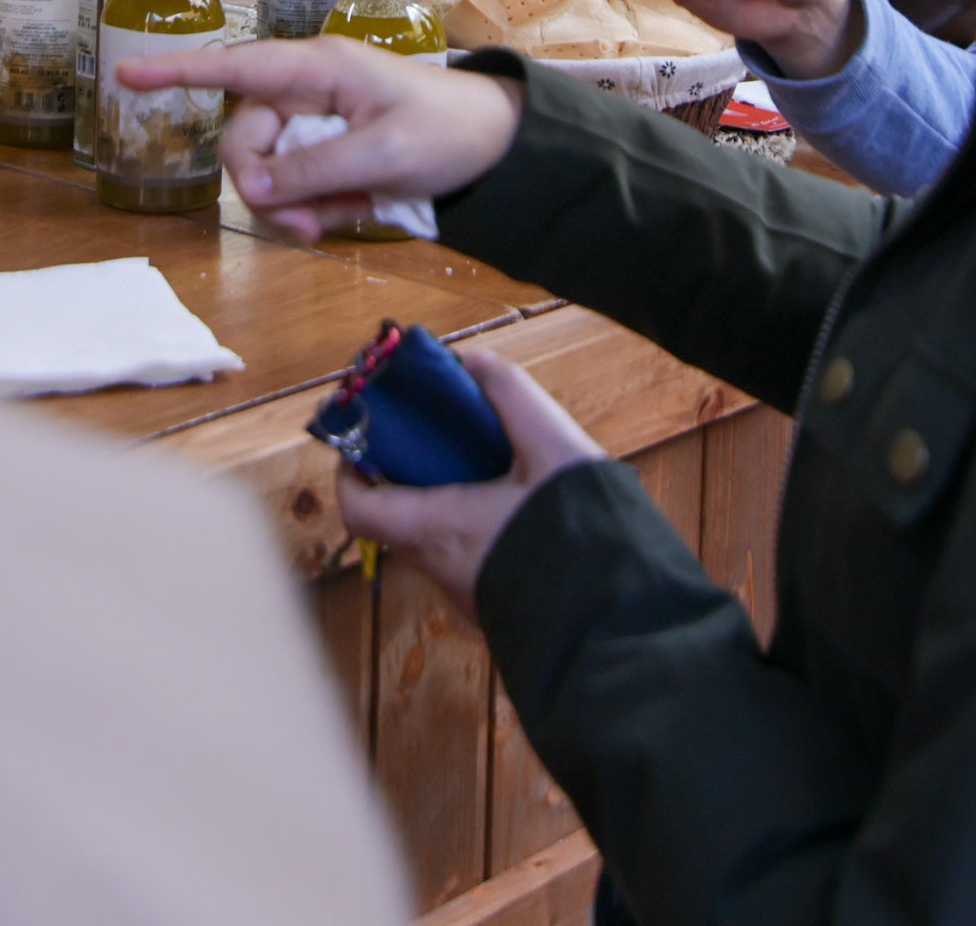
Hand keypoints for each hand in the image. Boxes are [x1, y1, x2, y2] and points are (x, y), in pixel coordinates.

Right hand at [115, 36, 518, 243]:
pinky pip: (294, 189)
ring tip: (341, 219)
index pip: (236, 67)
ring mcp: (316, 123)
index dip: (178, 72)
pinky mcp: (327, 153)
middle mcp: (307, 90)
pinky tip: (354, 211)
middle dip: (266, 189)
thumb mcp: (383, 154)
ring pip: (266, 173)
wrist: (498, 147)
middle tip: (305, 227)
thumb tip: (251, 190)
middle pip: (245, 141)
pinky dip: (316, 210)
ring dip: (294, 207)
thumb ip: (313, 170)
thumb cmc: (449, 130)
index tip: (126, 74)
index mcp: (318, 68)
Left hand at [338, 350, 605, 625]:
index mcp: (437, 530)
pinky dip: (474, 528)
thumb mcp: (551, 445)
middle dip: (407, 478)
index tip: (365, 443)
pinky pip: (468, 561)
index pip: (360, 509)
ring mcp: (468, 594)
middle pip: (396, 521)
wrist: (623, 612)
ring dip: (445, 503)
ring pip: (435, 542)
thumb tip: (475, 363)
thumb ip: (511, 396)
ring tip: (483, 465)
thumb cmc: (578, 529)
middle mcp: (441, 569)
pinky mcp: (497, 606)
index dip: (352, 475)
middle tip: (434, 440)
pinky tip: (515, 505)